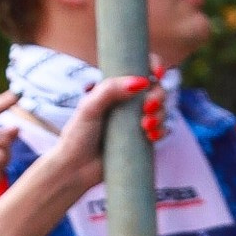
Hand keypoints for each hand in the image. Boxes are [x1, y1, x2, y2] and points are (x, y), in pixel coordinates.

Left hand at [42, 78, 162, 202]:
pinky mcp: (140, 141)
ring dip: (160, 114)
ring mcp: (136, 122)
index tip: (158, 73)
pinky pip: (160, 131)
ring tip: (145, 126)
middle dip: (158, 95)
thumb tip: (141, 82)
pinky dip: (161, 131)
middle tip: (148, 107)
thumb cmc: (77, 135)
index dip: (154, 65)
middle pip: (156, 88)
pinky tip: (151, 136)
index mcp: (117, 88)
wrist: (74, 170)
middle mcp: (129, 102)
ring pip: (161, 109)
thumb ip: (110, 90)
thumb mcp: (89, 107)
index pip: (141, 67)